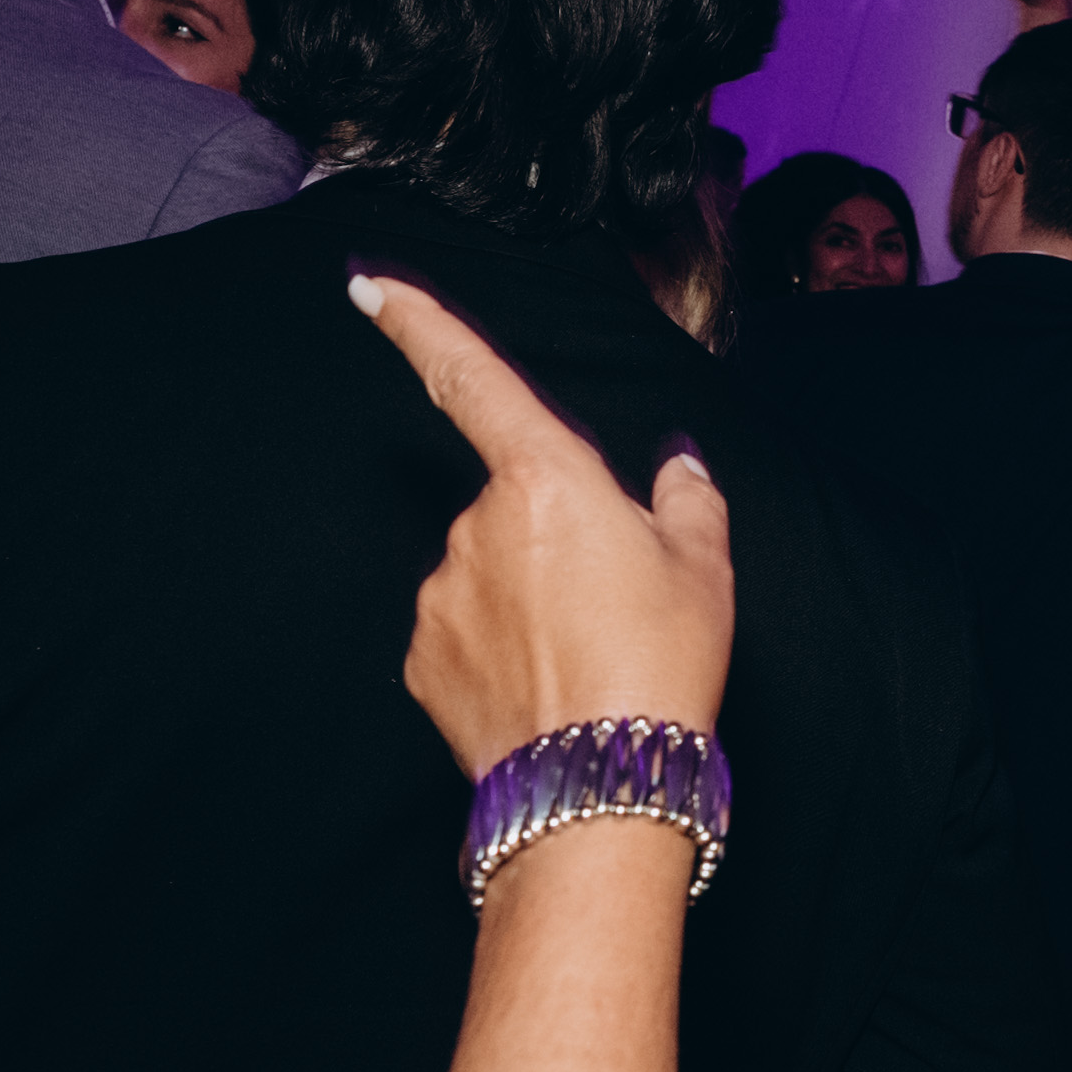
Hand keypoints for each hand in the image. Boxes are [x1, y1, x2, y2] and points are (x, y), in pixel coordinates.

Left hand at [357, 275, 731, 771]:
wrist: (598, 784)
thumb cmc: (660, 665)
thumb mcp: (703, 570)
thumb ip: (685, 499)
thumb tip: (676, 464)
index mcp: (547, 479)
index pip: (472, 380)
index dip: (418, 324)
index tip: (368, 287)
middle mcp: (476, 525)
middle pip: (512, 505)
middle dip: (552, 539)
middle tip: (614, 603)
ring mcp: (440, 594)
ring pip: (485, 572)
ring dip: (526, 598)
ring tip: (586, 657)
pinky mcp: (421, 658)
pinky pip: (462, 632)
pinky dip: (498, 650)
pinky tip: (544, 687)